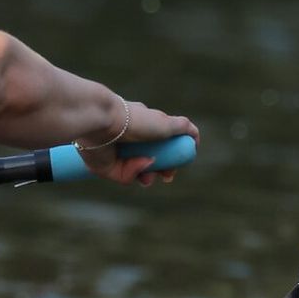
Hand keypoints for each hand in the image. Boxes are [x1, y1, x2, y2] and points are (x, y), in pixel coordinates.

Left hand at [76, 100, 199, 186]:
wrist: (103, 123)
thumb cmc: (135, 120)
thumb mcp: (166, 123)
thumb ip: (184, 128)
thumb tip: (196, 139)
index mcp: (145, 129)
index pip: (161, 147)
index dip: (171, 158)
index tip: (178, 165)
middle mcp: (132, 143)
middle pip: (152, 163)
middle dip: (163, 170)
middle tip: (168, 176)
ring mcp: (120, 156)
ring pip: (140, 174)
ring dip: (148, 173)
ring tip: (149, 172)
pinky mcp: (109, 168)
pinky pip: (126, 177)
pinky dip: (133, 172)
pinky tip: (134, 162)